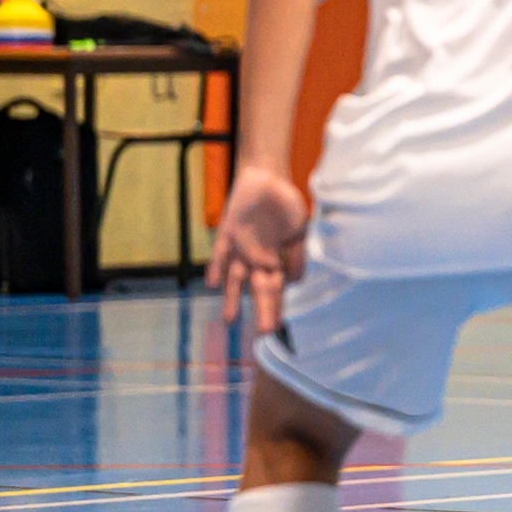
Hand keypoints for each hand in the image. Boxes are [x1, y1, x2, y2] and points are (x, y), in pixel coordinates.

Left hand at [206, 165, 309, 332]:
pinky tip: (213, 284)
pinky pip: (220, 255)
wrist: (266, 180)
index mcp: (275, 262)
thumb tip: (293, 282)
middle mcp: (256, 260)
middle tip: (264, 332)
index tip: (275, 328)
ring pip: (236, 279)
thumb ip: (296, 256)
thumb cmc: (284, 207)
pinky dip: (217, 269)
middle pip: (259, 290)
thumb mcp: (298, 231)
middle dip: (262, 309)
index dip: (275, 309)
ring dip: (233, 298)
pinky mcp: (227, 235)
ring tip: (230, 321)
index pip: (275, 291)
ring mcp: (240, 249)